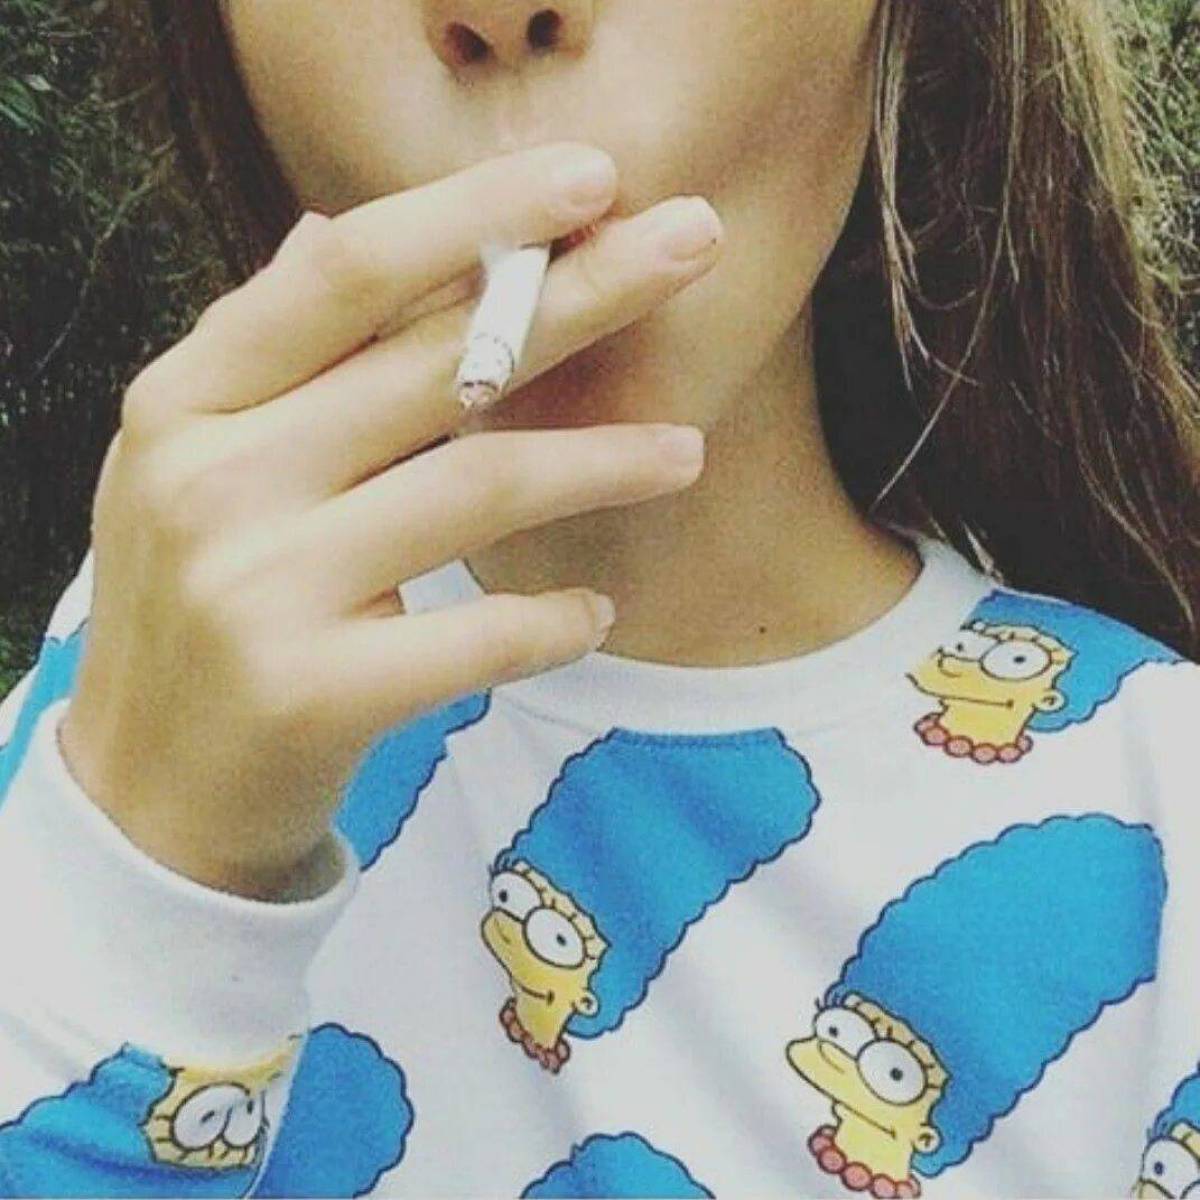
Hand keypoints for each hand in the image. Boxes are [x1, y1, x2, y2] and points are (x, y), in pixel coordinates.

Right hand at [58, 142, 723, 898]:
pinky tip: (597, 613)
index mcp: (189, 404)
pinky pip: (477, 637)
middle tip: (694, 244)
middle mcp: (215, 480)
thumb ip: (267, 350)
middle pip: (436, 362)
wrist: (148, 788)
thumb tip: (328, 228)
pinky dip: (552, 621)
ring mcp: (260, 589)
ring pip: (477, 488)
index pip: (347, 278)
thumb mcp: (198, 462)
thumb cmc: (194, 605)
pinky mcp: (314, 693)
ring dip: (601, 463)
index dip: (472, 213)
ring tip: (686, 453)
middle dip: (581, 293)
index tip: (591, 177)